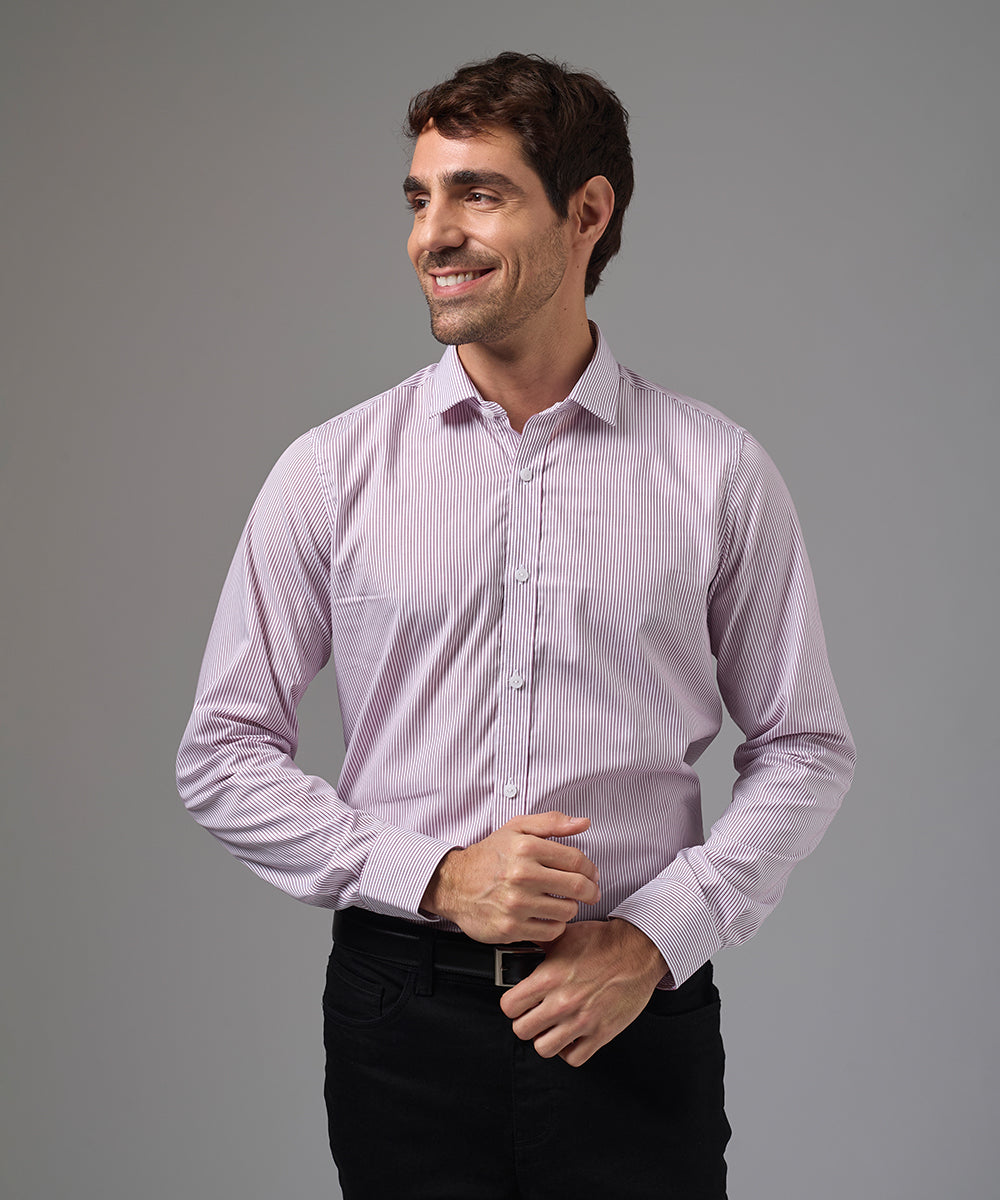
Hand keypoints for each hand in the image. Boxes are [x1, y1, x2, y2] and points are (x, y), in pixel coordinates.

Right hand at [420, 811, 599, 943]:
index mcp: (526, 848)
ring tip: (560, 901)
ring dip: (570, 907)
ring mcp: (516, 904)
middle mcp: (522, 875)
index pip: (577, 860)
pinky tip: (547, 916)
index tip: (592, 874)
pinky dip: (555, 925)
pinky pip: (551, 931)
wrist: (454, 884)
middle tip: (589, 892)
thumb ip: (551, 822)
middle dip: (590, 890)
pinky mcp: (511, 927)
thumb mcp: (517, 829)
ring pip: (567, 911)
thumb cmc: (488, 856)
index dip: (591, 869)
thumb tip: (583, 823)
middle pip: (578, 887)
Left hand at [499, 918, 666, 1066]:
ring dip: (545, 1038)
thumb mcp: (563, 936)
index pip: (509, 1006)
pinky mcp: (601, 1033)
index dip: (512, 1004)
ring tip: (552, 1027)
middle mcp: (563, 1002)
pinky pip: (574, 1058)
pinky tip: (571, 1036)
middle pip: (522, 1030)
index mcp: (549, 978)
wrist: (637, 950)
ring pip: (543, 1048)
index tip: (519, 1002)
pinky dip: (569, 1051)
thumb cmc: (603, 942)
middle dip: (525, 1022)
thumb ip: (537, 945)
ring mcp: (582, 1021)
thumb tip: (518, 942)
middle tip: (534, 1015)